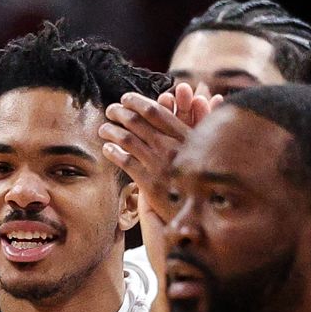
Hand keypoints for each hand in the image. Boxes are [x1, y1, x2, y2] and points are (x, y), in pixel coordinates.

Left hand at [100, 83, 220, 221]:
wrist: (204, 213)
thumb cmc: (206, 180)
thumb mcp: (204, 150)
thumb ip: (195, 125)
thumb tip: (192, 99)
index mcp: (185, 136)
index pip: (156, 112)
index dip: (137, 102)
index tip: (126, 99)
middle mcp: (171, 148)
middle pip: (138, 122)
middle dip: (120, 113)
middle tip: (111, 110)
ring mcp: (159, 165)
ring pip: (128, 140)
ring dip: (112, 131)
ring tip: (104, 128)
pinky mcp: (149, 183)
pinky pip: (126, 162)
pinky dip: (113, 153)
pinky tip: (107, 149)